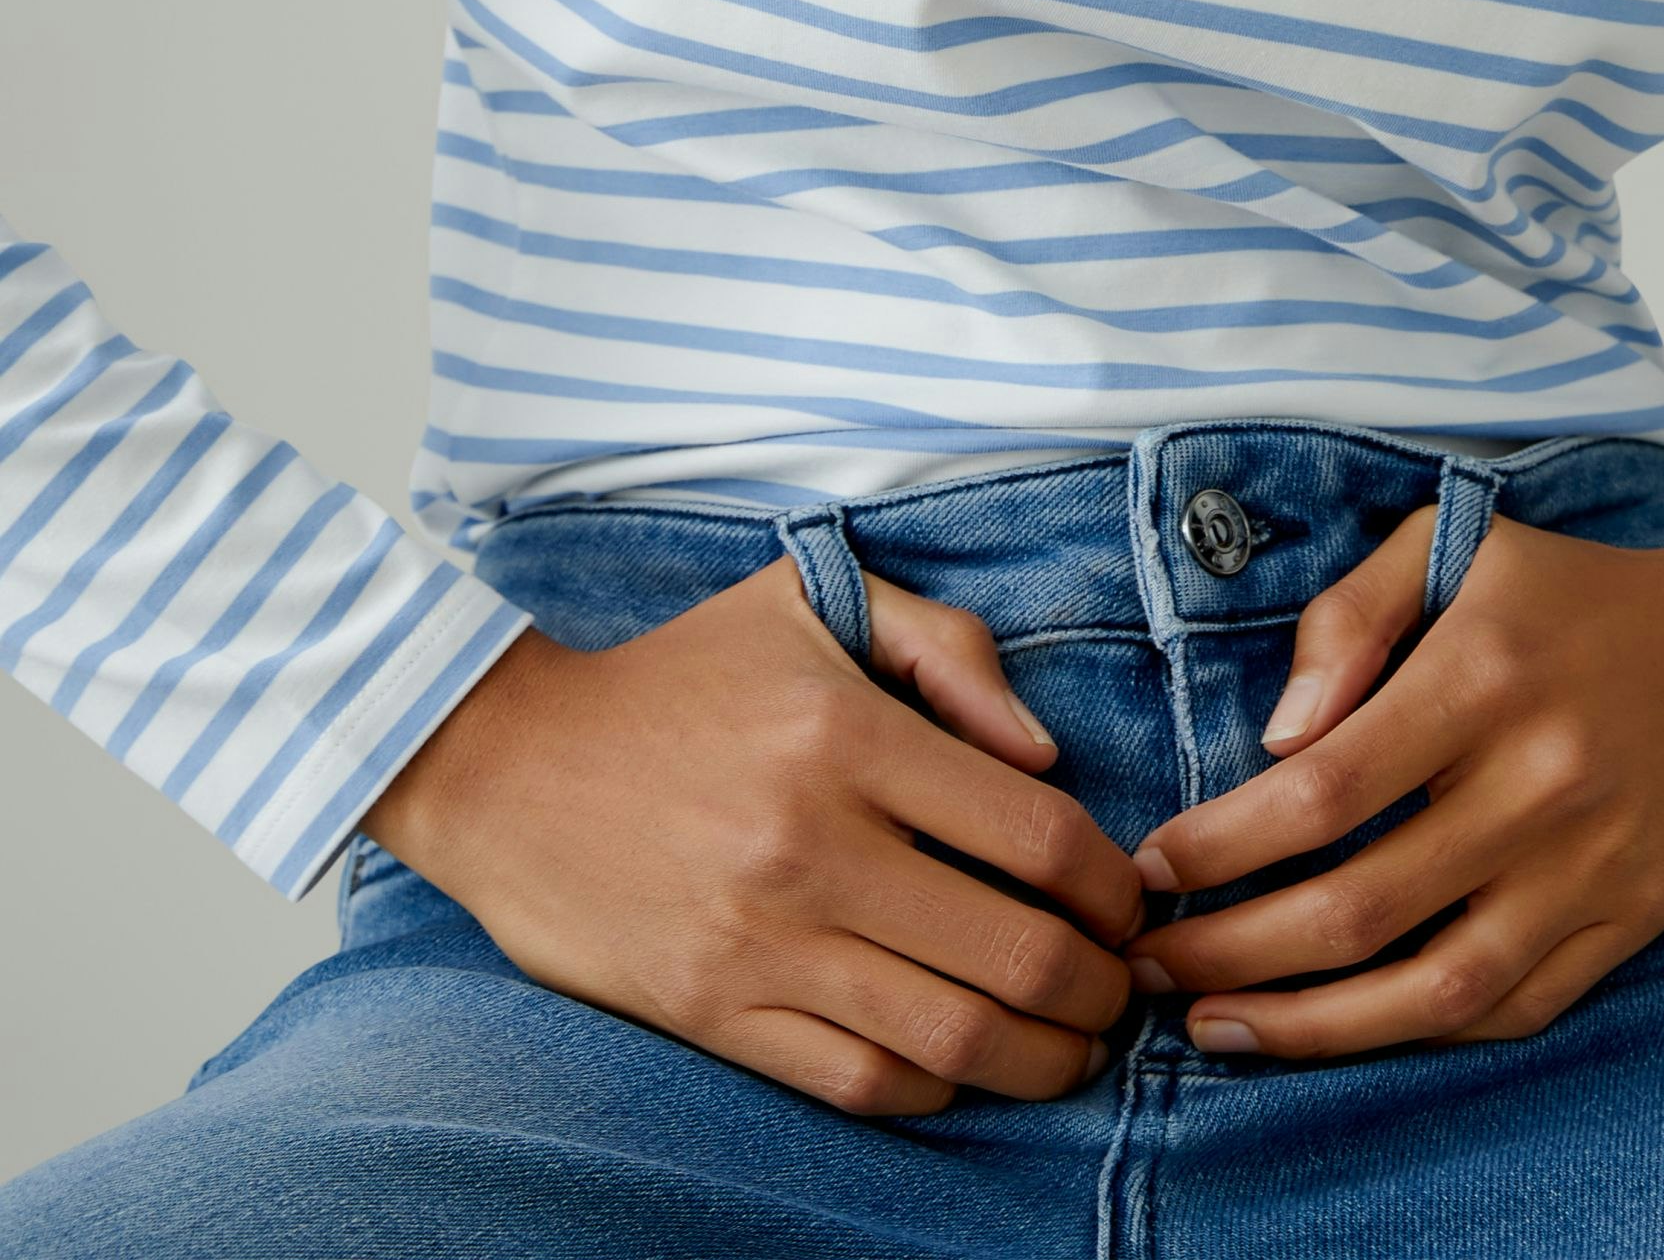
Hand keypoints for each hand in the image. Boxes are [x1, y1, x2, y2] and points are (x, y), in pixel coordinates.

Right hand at [362, 553, 1143, 1114]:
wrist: (510, 763)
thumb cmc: (681, 675)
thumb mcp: (813, 600)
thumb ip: (947, 648)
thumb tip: (1045, 755)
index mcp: (846, 733)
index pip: (1036, 832)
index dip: (1110, 884)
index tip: (1128, 903)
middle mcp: (811, 843)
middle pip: (1011, 951)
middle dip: (1097, 990)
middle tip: (1121, 992)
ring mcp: (760, 939)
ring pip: (948, 1035)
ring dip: (1040, 1060)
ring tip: (1074, 1052)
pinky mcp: (711, 1011)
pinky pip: (858, 1080)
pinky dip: (937, 1090)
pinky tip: (967, 1069)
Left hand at [1124, 512, 1663, 1058]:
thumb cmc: (1577, 597)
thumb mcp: (1460, 549)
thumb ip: (1352, 617)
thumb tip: (1276, 737)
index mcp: (1483, 678)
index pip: (1324, 790)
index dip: (1224, 845)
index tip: (1152, 868)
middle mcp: (1536, 784)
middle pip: (1359, 905)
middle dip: (1233, 950)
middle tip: (1149, 964)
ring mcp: (1587, 868)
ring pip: (1429, 987)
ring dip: (1309, 1026)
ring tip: (1215, 1027)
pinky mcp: (1626, 925)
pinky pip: (1507, 1008)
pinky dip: (1413, 1033)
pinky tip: (1336, 1033)